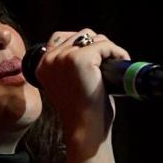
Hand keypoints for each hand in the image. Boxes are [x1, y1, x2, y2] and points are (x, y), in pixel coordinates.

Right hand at [34, 29, 129, 150]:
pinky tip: (120, 63)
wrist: (85, 128)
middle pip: (80, 34)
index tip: (96, 60)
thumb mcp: (66, 83)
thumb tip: (90, 45)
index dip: (82, 45)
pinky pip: (105, 45)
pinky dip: (117, 52)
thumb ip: (69, 65)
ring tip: (113, 65)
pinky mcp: (81, 59)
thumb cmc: (81, 111)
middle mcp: (50, 58)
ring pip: (94, 38)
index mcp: (42, 64)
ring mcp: (64, 57)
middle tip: (108, 65)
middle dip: (97, 47)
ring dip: (108, 49)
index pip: (61, 37)